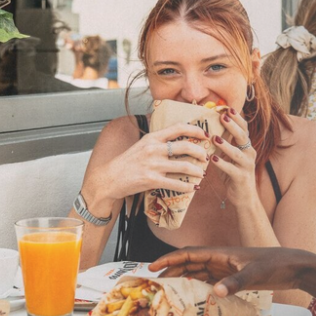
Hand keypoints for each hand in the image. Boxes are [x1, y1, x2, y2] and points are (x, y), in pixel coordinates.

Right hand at [88, 122, 209, 206]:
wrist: (110, 178)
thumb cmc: (127, 162)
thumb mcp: (142, 145)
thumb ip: (158, 141)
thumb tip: (177, 139)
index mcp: (152, 138)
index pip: (178, 127)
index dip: (195, 130)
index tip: (204, 135)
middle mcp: (154, 149)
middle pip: (185, 146)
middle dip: (200, 152)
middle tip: (205, 157)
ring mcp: (153, 165)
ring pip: (184, 166)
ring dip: (197, 171)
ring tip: (202, 174)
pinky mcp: (152, 180)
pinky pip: (176, 183)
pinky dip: (188, 186)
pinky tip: (193, 188)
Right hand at [148, 246, 315, 296]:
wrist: (294, 267)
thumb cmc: (276, 264)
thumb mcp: (255, 273)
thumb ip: (235, 282)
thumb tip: (215, 291)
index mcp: (221, 253)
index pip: (188, 254)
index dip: (169, 259)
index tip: (152, 267)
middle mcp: (220, 259)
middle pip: (188, 264)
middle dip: (170, 272)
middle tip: (154, 285)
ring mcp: (225, 268)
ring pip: (197, 273)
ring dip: (182, 280)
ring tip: (167, 292)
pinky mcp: (233, 277)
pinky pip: (208, 282)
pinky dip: (197, 288)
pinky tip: (191, 298)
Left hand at [210, 107, 258, 207]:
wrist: (243, 197)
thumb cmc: (233, 173)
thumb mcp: (229, 156)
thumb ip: (223, 143)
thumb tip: (209, 127)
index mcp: (246, 146)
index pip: (244, 128)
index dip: (237, 118)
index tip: (227, 108)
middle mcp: (249, 153)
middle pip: (242, 136)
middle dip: (233, 126)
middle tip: (223, 117)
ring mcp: (246, 165)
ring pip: (237, 153)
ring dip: (226, 145)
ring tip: (215, 138)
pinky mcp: (241, 177)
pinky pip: (231, 169)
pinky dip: (222, 164)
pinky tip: (213, 159)